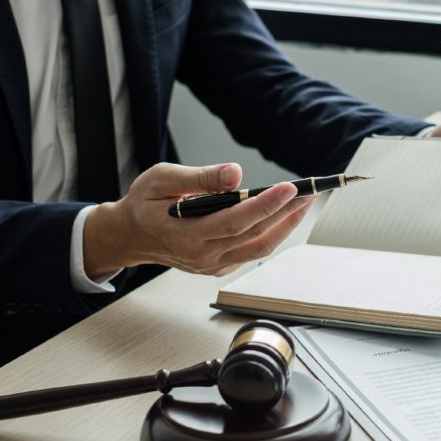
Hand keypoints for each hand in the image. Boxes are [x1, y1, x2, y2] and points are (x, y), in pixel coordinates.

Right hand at [84, 162, 313, 277]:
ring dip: (286, 225)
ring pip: (259, 248)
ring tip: (305, 201)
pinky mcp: (219, 267)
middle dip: (286, 211)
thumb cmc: (144, 203)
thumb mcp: (161, 179)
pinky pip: (252, 252)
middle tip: (310, 190)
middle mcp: (202, 255)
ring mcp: (212, 265)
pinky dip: (271, 233)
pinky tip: (283, 214)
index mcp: (185, 234)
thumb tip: (236, 173)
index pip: (235, 221)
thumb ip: (199, 177)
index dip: (265, 205)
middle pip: (255, 235)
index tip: (290, 187)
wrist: (130, 235)